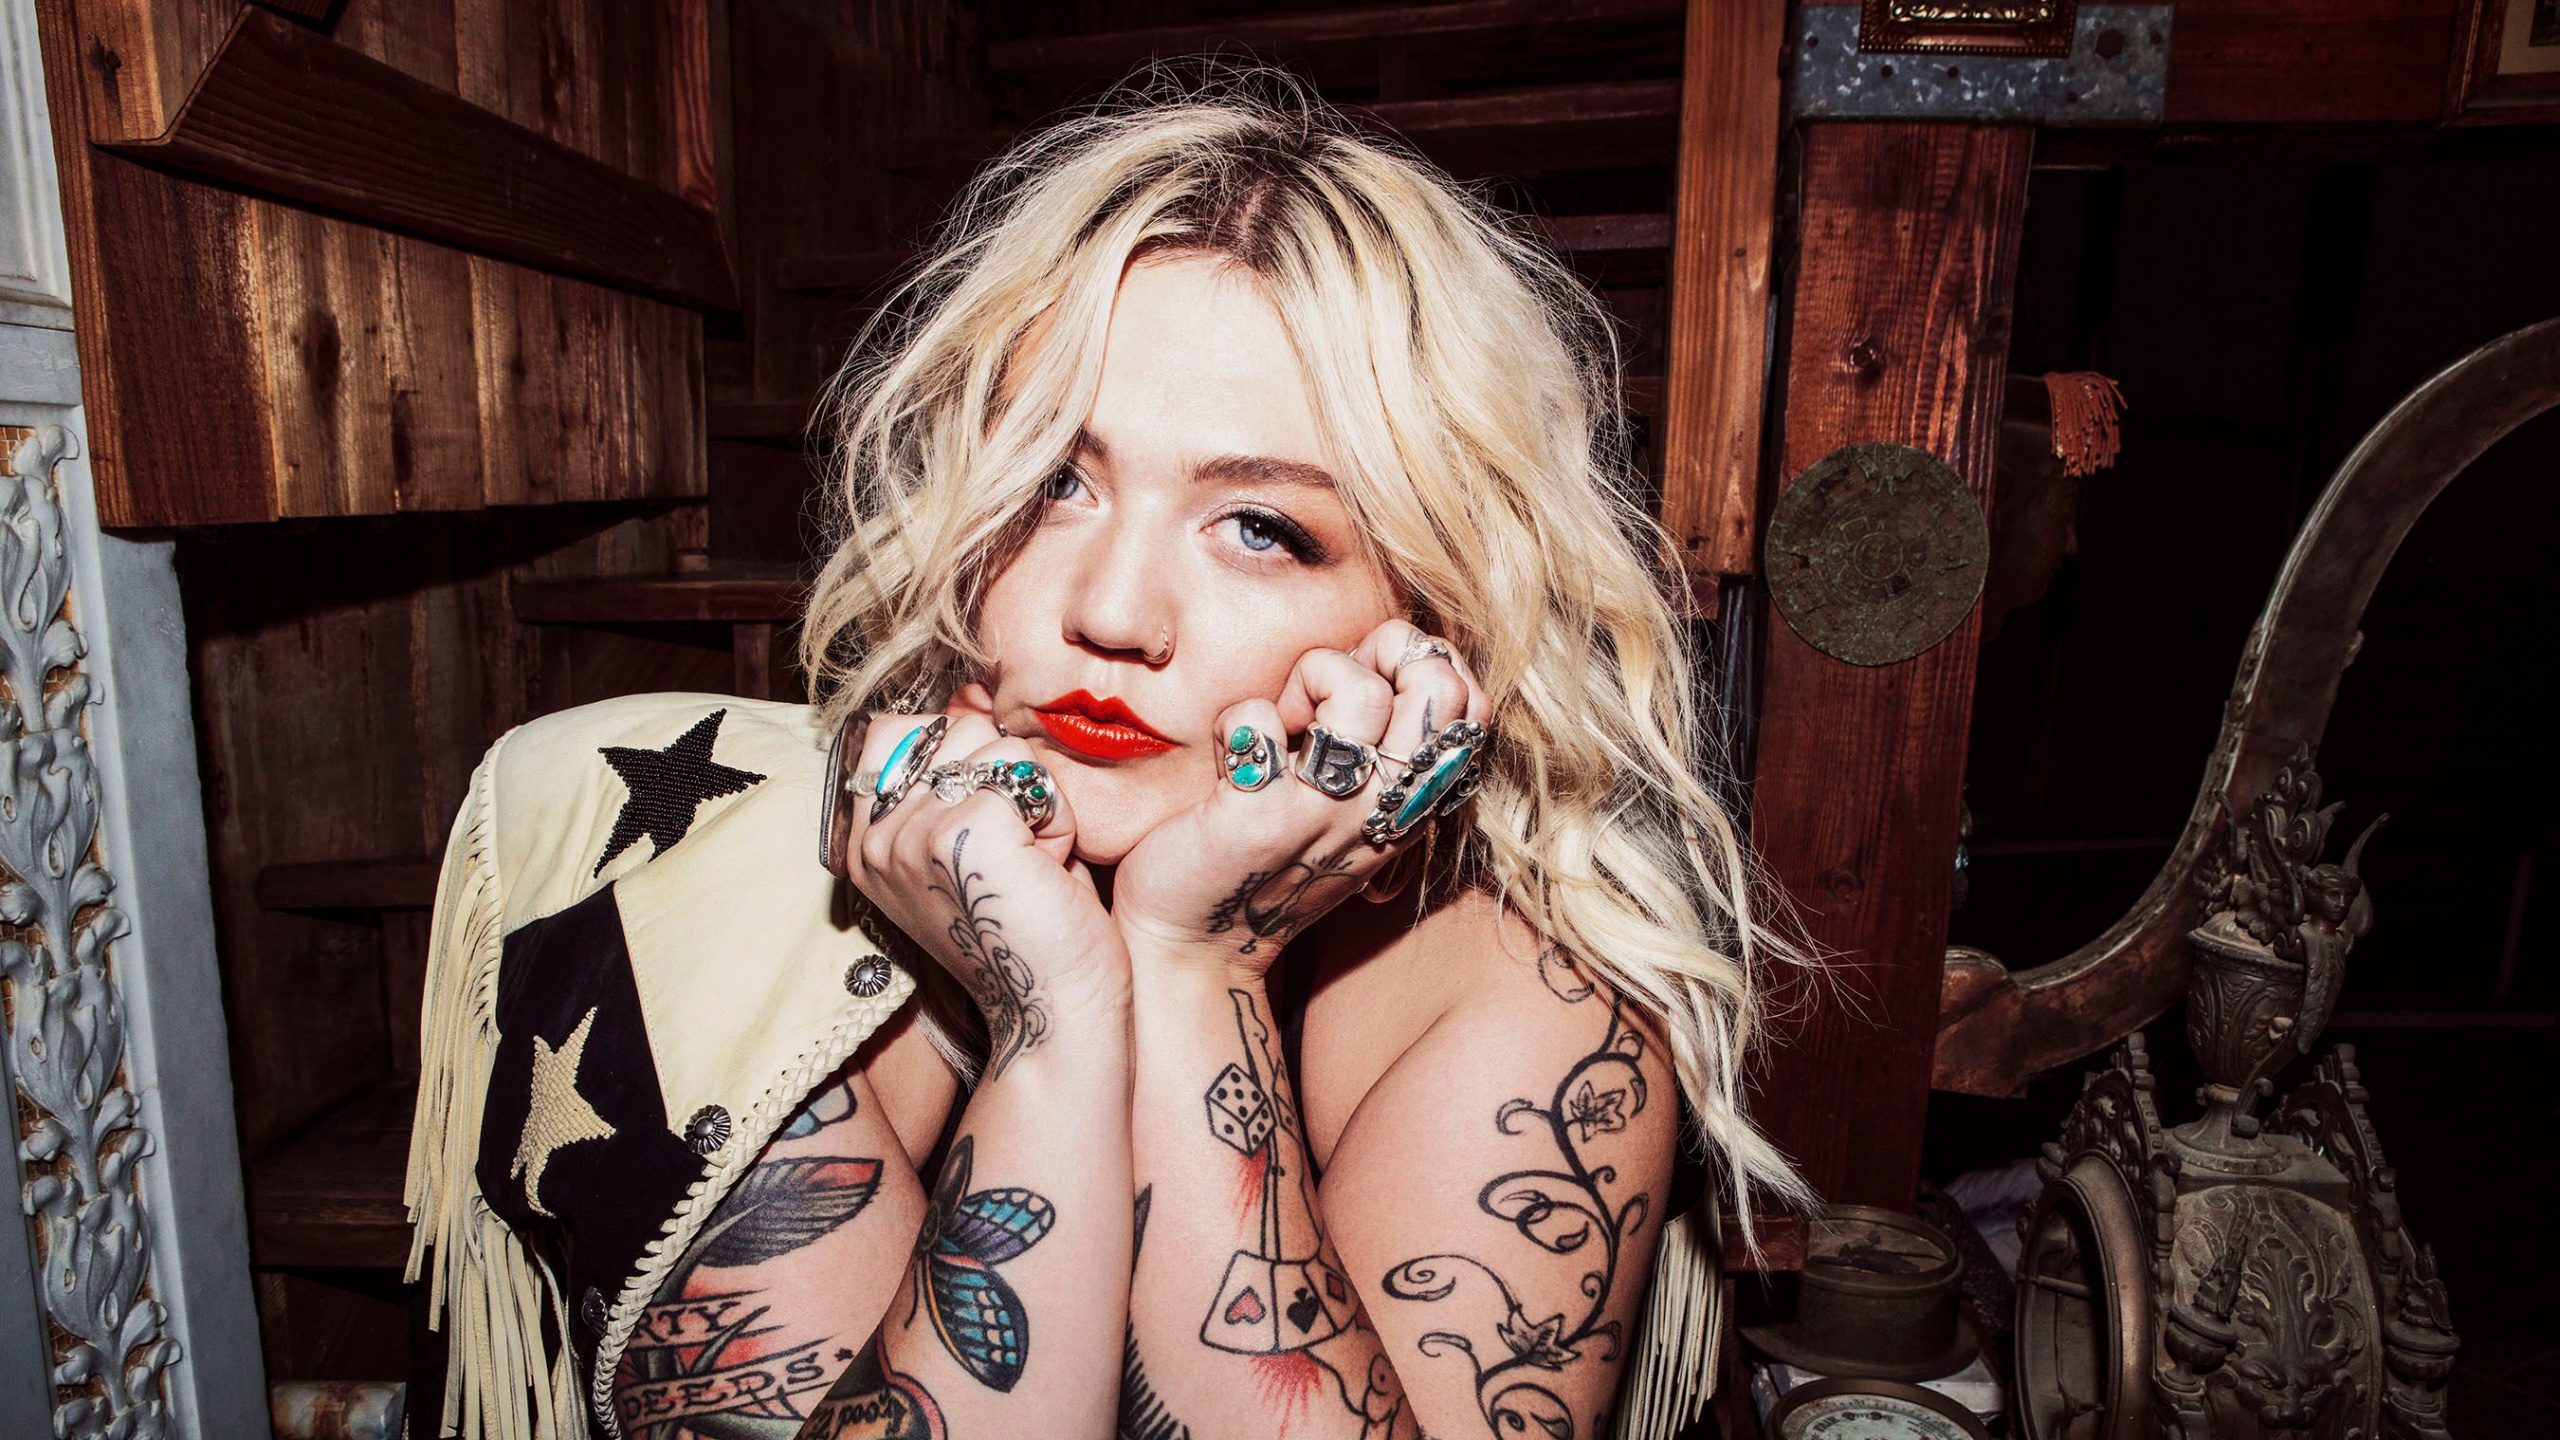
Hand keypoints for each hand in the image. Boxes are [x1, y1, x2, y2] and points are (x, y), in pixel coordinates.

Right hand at [838, 707, 1127, 1070]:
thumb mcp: (965, 846)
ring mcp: (911, 835)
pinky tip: (1047, 871)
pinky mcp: (963, 832)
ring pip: (993, 744)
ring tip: (1028, 863)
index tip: (983, 822)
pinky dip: (1057, 819)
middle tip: (1013, 854)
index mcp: (863, 843)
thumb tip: (966, 697)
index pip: (894, 730)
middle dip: (1004, 780)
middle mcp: (874, 839)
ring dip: (1033, 799)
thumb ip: (943, 780)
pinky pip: (1029, 776)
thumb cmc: (1026, 925)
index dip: (958, 755)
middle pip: (952, 726)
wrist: (1055, 1005)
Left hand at [1110, 620, 1489, 977]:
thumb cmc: (1264, 855)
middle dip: (1385, 648)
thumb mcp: (1346, 805)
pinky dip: (1232, 724)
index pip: (1472, 704)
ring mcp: (1327, 815)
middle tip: (1332, 687)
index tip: (1371, 676)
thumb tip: (1389, 653)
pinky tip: (1227, 763)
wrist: (1192, 943)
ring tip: (1282, 721)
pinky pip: (1257, 718)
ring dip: (1308, 677)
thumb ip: (1379, 744)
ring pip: (1358, 690)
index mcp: (1410, 804)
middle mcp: (1385, 811)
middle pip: (1438, 686)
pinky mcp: (1261, 818)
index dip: (1424, 661)